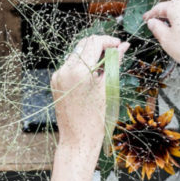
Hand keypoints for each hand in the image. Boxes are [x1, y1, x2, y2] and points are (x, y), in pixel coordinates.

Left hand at [51, 35, 129, 154]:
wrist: (77, 139)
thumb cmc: (97, 119)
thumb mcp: (109, 88)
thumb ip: (115, 63)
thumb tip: (124, 46)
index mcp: (78, 71)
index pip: (93, 43)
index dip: (108, 41)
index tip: (119, 44)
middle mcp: (64, 70)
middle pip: (83, 45)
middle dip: (100, 45)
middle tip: (115, 51)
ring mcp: (57, 75)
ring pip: (76, 53)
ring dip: (91, 54)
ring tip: (107, 65)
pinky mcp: (55, 81)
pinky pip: (70, 65)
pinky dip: (82, 64)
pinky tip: (94, 74)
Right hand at [143, 0, 179, 78]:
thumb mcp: (166, 40)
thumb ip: (156, 28)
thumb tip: (153, 22)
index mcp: (178, 6)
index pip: (159, 8)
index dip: (150, 15)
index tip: (146, 19)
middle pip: (173, 9)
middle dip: (166, 18)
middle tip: (159, 28)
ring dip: (179, 22)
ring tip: (176, 36)